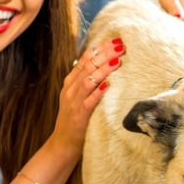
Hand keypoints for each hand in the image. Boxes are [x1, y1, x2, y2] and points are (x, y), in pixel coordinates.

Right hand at [51, 38, 124, 154]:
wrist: (62, 144)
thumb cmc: (75, 119)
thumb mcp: (78, 97)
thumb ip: (88, 82)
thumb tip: (105, 65)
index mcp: (70, 83)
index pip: (84, 60)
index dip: (99, 49)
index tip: (114, 40)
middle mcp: (70, 90)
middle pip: (87, 67)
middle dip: (104, 54)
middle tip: (120, 45)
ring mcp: (73, 103)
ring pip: (88, 81)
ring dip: (103, 69)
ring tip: (117, 60)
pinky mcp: (79, 116)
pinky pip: (89, 102)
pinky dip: (98, 92)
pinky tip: (108, 84)